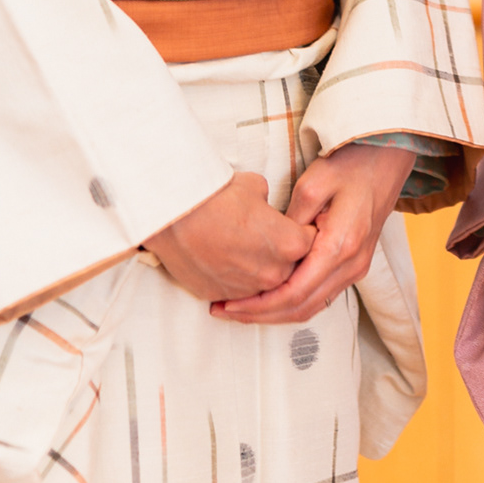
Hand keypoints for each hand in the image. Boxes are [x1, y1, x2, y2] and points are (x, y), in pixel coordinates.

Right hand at [146, 170, 313, 304]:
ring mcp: (246, 289)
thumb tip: (265, 205)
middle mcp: (272, 273)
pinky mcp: (220, 295)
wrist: (173, 215)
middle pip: (290, 267)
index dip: (301, 230)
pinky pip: (236, 291)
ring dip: (258, 269)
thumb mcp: (255, 186)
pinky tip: (222, 259)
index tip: (293, 224)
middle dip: (282, 253)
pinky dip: (234, 279)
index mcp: (289, 244)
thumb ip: (270, 202)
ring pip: (263, 283)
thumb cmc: (215, 197)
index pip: (310, 241)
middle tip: (265, 236)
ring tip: (241, 247)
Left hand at [213, 142, 413, 326]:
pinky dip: (292, 303)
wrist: (388, 157)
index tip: (231, 305)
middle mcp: (352, 265)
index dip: (259, 306)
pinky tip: (270, 297)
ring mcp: (356, 268)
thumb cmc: (352, 164)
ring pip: (312, 307)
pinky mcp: (354, 264)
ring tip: (241, 309)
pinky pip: (321, 296)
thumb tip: (271, 248)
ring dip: (275, 313)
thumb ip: (290, 220)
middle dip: (261, 316)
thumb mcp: (314, 182)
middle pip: (301, 308)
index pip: (295, 294)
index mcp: (340, 246)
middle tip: (226, 311)